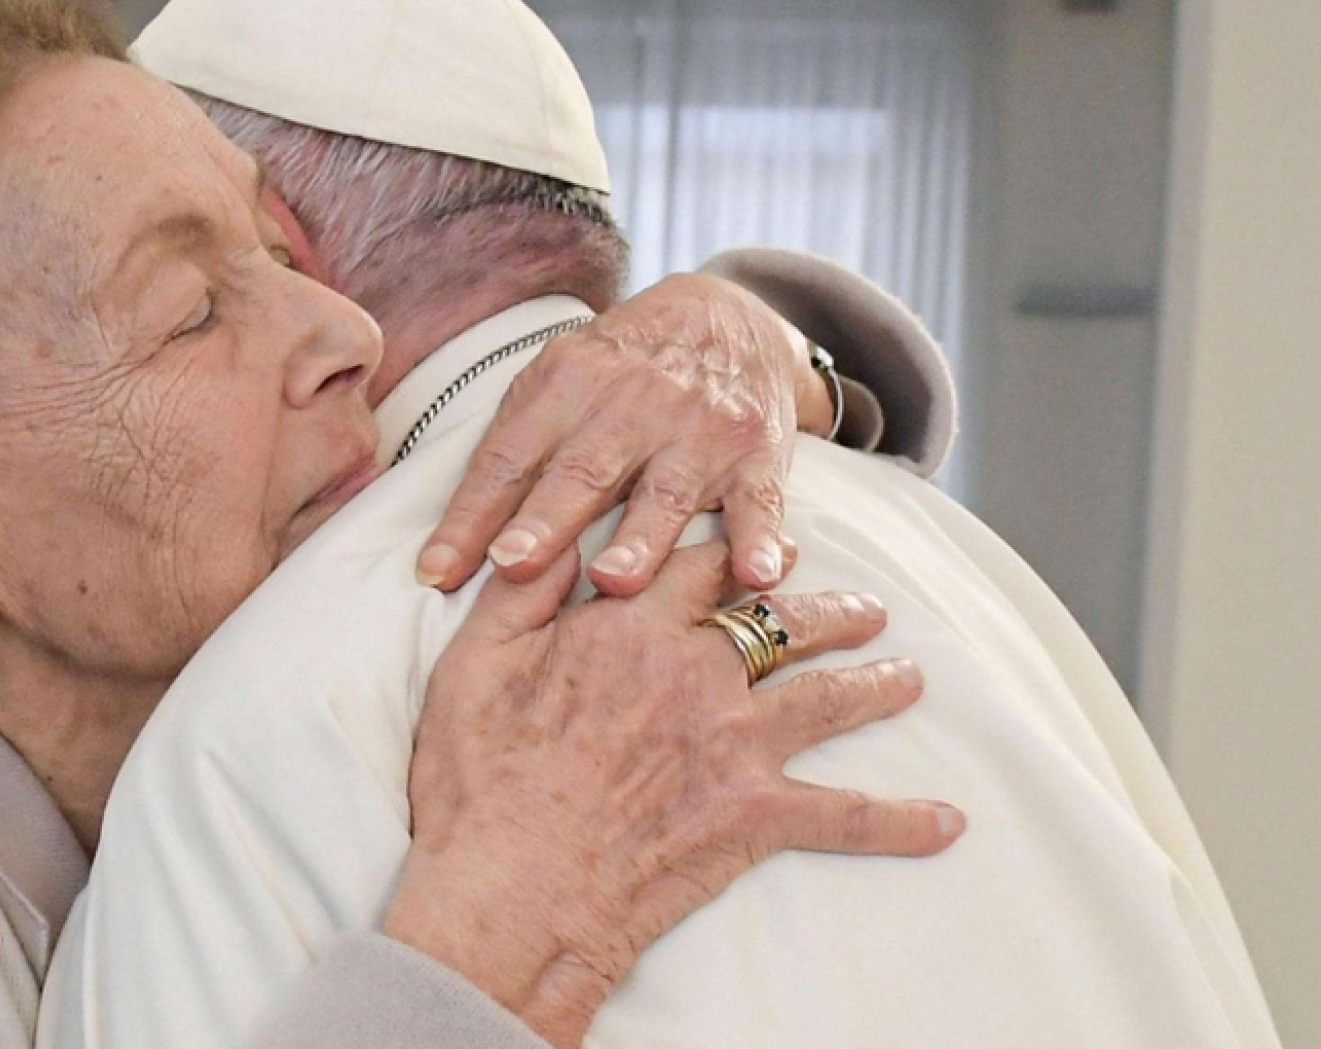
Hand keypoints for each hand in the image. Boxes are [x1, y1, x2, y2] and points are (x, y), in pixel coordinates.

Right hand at [383, 544, 961, 1048]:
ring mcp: (734, 743)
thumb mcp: (475, 662)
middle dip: (825, 609)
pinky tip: (946, 821)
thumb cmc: (478, 779)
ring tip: (908, 675)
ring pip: (826, 697)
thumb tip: (553, 536)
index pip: (697, 566)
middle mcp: (697, 672)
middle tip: (861, 607)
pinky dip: (901, 820)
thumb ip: (522, 592)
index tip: (762, 546)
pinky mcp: (754, 814)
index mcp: (630, 626)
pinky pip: (846, 816)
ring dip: (874, 683)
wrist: (510, 883)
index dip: (733, 550)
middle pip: (779, 620)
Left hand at [417, 273, 836, 598]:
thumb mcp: (559, 378)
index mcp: (567, 383)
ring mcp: (698, 430)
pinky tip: (756, 574)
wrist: (730, 315)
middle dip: (545, 521)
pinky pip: (760, 501)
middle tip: (511, 565)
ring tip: (615, 582)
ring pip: (665, 491)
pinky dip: (759, 539)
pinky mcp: (756, 454)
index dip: (471, 515)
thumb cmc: (621, 369)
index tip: (435, 571)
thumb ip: (512, 447)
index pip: (509, 457)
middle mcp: (632, 404)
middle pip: (582, 470)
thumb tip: (449, 540)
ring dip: (640, 539)